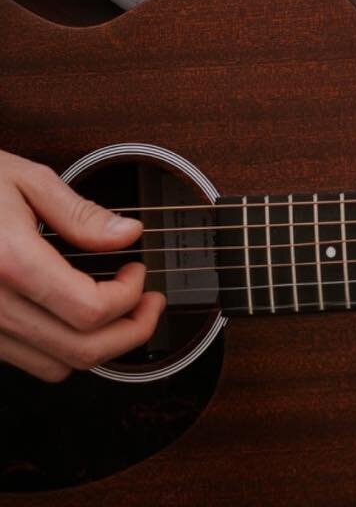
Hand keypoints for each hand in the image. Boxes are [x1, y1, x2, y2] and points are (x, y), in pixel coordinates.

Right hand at [0, 151, 165, 379]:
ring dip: (100, 345)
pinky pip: (28, 361)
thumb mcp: (26, 181)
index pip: (89, 309)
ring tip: (120, 305)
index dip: (130, 296)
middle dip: (131, 331)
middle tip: (149, 301)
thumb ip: (81, 214)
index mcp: (10, 263)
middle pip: (80, 351)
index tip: (139, 269)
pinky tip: (77, 312)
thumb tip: (128, 234)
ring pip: (55, 366)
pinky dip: (63, 347)